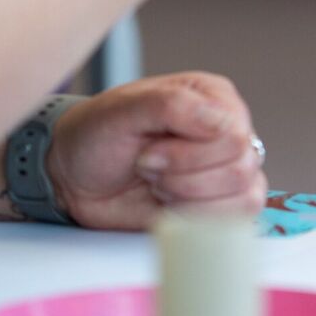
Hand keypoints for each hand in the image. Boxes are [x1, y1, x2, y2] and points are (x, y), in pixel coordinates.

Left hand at [46, 73, 265, 228]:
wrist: (73, 177)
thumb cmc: (95, 135)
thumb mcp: (121, 111)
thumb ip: (171, 106)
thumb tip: (222, 123)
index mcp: (213, 97)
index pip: (234, 132)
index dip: (191, 153)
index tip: (148, 152)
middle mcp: (226, 130)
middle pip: (240, 166)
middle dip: (184, 176)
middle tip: (147, 167)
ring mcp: (225, 167)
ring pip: (243, 194)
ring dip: (188, 197)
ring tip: (157, 184)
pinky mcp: (218, 202)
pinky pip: (239, 217)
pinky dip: (200, 217)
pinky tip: (170, 204)